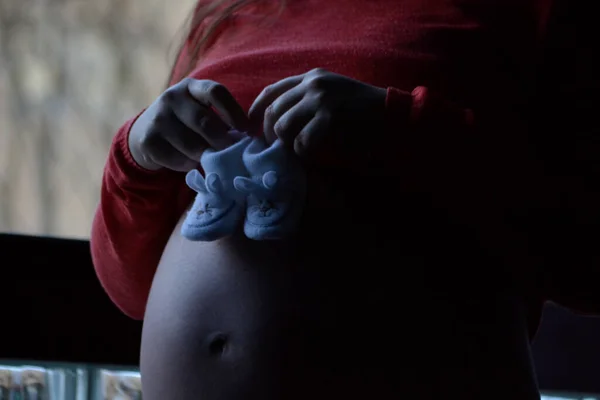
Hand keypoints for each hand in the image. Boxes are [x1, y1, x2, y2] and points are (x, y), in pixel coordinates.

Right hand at [129, 78, 250, 171]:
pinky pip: (178, 159)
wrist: (145, 132)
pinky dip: (188, 165)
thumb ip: (221, 117)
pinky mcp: (148, 141)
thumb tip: (248, 134)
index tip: (246, 129)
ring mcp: (158, 119)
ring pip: (193, 145)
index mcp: (190, 87)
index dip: (234, 111)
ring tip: (209, 157)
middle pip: (205, 122)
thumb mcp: (201, 109)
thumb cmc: (186, 122)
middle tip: (231, 151)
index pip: (215, 92)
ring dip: (205, 156)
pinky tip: (188, 161)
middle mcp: (171, 98)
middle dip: (222, 141)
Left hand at [248, 68, 386, 155]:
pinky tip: (310, 155)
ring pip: (283, 126)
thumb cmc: (360, 109)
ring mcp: (321, 99)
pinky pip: (302, 140)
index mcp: (311, 77)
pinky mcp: (330, 117)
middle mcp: (312, 83)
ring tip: (294, 152)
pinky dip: (302, 152)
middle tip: (275, 148)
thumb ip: (306, 102)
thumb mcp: (330, 96)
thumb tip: (276, 123)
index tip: (250, 127)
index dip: (255, 110)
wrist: (389, 112)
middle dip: (269, 134)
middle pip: (273, 110)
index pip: (271, 91)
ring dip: (286, 144)